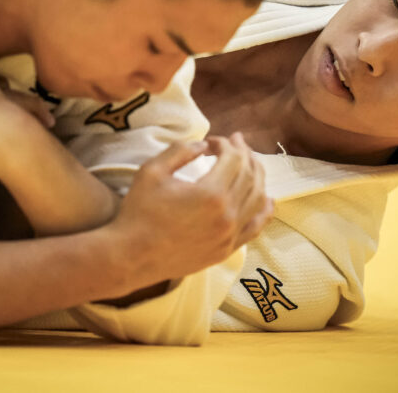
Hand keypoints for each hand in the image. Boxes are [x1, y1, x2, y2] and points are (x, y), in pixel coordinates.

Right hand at [108, 133, 273, 288]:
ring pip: (257, 199)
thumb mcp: (152, 171)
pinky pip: (254, 227)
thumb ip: (180, 151)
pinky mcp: (225, 250)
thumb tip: (202, 145)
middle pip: (249, 176)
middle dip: (244, 154)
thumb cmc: (138, 212)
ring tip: (249, 163)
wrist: (131, 257)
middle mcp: (228, 215)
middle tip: (235, 142)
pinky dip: (264, 210)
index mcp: (211, 193)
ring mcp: (229, 236)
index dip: (226, 144)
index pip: (233, 159)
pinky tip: (267, 199)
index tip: (211, 141)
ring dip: (257, 176)